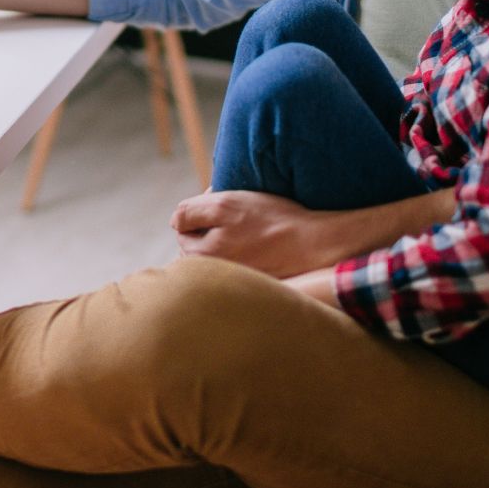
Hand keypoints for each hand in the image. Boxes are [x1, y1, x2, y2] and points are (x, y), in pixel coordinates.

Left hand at [170, 190, 327, 277]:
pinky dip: (245, 253)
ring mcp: (232, 282)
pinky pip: (237, 265)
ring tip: (252, 229)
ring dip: (227, 239)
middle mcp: (213, 276)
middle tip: (241, 213)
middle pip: (198, 244)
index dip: (203, 209)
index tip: (226, 201)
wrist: (314, 244)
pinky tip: (262, 245)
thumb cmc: (270, 221)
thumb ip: (190, 211)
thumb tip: (174, 223)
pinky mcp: (252, 285)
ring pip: (218, 254)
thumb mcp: (224, 205)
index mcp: (200, 258)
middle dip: (211, 226)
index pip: (183, 229)